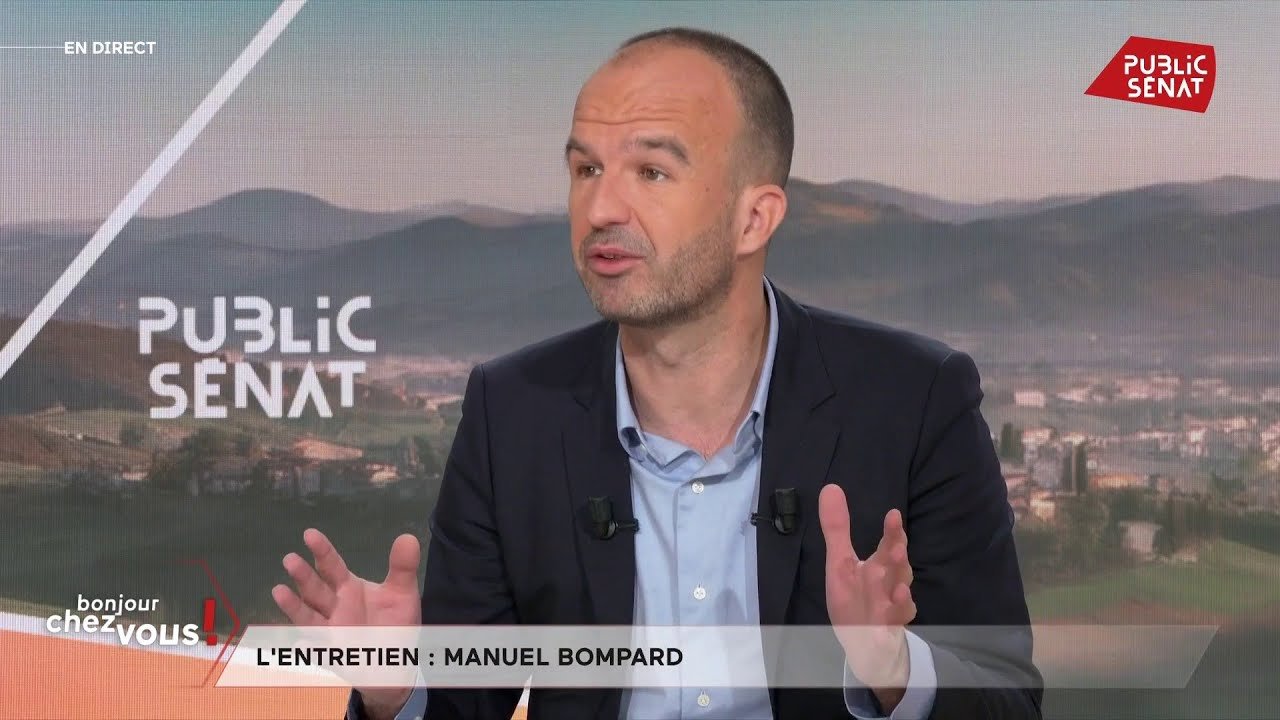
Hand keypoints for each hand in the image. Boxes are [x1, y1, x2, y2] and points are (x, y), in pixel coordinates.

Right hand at [272, 529, 421, 718]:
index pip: (332, 566)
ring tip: (279, 591)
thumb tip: (408, 537)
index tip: (310, 534)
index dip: (322, 550)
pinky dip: (309, 649)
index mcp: (349, 588)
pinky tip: (302, 644)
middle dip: (303, 575)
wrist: (397, 659)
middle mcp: (335, 607)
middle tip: (290, 559)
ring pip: (309, 617)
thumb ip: (403, 567)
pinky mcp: (334, 654)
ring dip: (294, 606)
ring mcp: (330, 631)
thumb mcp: (402, 593)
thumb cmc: (394, 623)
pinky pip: (319, 652)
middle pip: (315, 589)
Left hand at [819, 484, 916, 709]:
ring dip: (900, 588)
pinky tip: (893, 609)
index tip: (893, 514)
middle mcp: (889, 583)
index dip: (892, 531)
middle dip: (899, 557)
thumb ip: (837, 529)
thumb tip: (830, 487)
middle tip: (897, 548)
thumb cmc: (856, 599)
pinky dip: (895, 618)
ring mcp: (891, 608)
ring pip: (900, 596)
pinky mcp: (888, 631)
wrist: (867, 644)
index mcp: (879, 566)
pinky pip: (894, 624)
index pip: (888, 544)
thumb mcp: (840, 564)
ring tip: (897, 584)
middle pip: (898, 568)